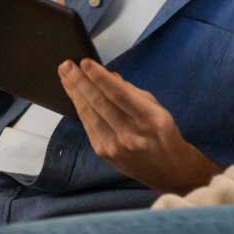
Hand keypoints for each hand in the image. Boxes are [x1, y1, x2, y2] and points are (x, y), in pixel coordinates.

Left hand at [58, 58, 220, 193]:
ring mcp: (115, 146)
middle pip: (99, 103)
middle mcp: (131, 135)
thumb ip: (132, 93)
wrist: (169, 171)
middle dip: (80, 82)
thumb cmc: (164, 135)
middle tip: (66, 65)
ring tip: (65, 76)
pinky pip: (88, 125)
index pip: (119, 94)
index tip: (86, 63)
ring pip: (89, 114)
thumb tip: (109, 76)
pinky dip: (79, 107)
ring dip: (75, 93)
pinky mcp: (104, 153)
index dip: (100, 77)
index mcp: (149, 119)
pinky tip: (73, 94)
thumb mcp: (157, 109)